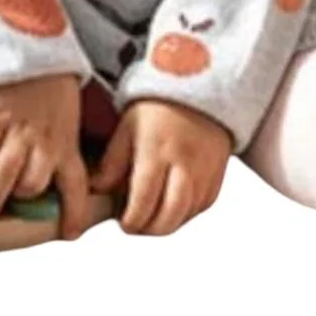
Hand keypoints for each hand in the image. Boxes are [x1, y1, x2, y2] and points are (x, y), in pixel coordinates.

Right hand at [0, 72, 92, 239]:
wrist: (31, 37)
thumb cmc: (49, 79)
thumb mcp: (66, 113)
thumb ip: (59, 142)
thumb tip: (52, 173)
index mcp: (66, 140)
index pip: (77, 186)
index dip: (74, 214)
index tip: (69, 234)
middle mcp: (44, 139)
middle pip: (33, 186)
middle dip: (19, 201)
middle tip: (4, 208)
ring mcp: (17, 128)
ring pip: (6, 178)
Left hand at [88, 97, 230, 236]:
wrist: (198, 86)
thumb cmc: (157, 107)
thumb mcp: (127, 127)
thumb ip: (112, 162)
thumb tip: (96, 190)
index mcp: (156, 152)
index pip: (143, 203)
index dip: (130, 221)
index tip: (123, 221)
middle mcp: (183, 165)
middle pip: (169, 218)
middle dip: (149, 229)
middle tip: (137, 223)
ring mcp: (204, 171)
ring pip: (187, 216)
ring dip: (168, 223)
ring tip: (152, 214)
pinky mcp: (218, 173)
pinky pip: (203, 206)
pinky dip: (186, 212)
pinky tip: (172, 204)